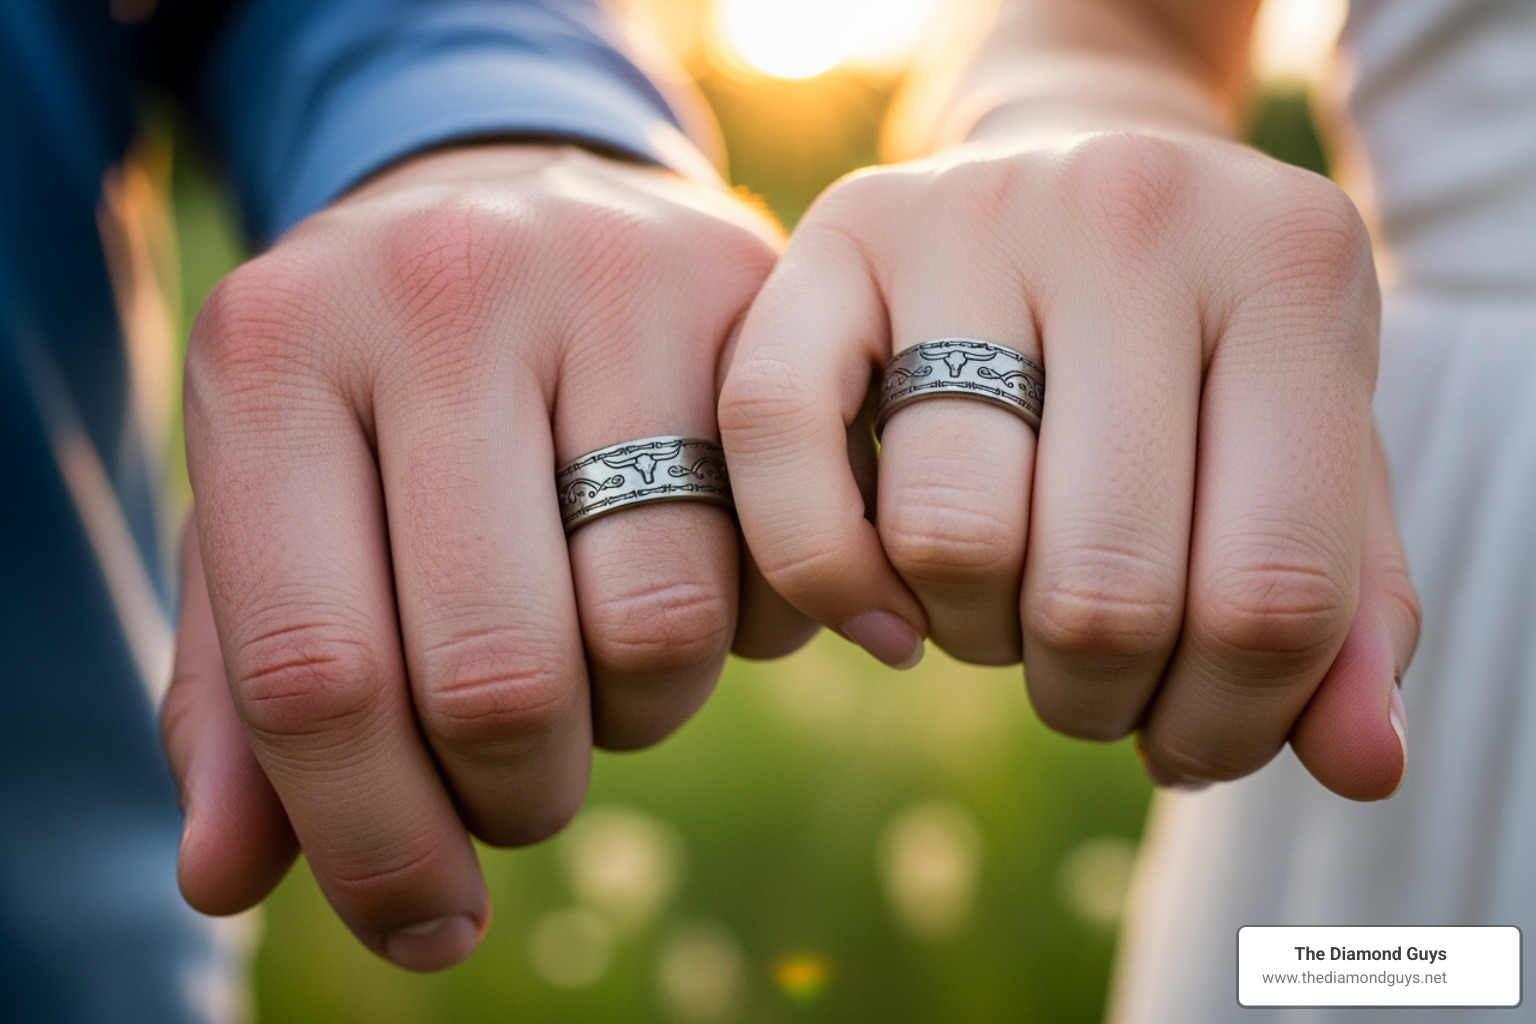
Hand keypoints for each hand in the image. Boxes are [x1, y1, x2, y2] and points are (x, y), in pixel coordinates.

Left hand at [159, 144, 807, 970]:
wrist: (527, 199)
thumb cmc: (382, 394)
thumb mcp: (280, 513)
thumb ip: (237, 693)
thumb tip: (223, 877)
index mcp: (274, 354)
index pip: (312, 671)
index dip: (373, 840)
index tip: (424, 919)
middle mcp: (438, 290)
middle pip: (493, 675)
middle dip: (517, 792)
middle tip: (519, 785)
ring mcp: (608, 278)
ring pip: (654, 628)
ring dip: (635, 715)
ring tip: (601, 667)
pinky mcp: (749, 296)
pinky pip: (773, 557)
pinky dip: (742, 630)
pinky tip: (700, 585)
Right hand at [720, 131, 1419, 799]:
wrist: (1087, 174)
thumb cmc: (1209, 355)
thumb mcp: (1312, 455)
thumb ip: (1350, 613)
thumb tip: (1364, 767)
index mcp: (1290, 271)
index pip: (1275, 590)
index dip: (1231, 723)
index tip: (1188, 736)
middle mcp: (1132, 213)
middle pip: (1105, 587)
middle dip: (1092, 694)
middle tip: (1090, 677)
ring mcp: (972, 210)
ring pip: (951, 534)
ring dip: (973, 638)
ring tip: (1000, 611)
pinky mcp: (838, 228)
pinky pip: (779, 433)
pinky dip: (825, 571)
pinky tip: (884, 614)